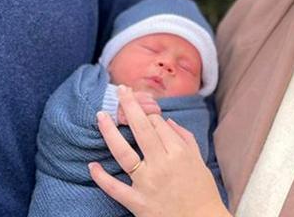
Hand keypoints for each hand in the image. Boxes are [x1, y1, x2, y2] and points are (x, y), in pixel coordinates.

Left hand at [89, 85, 228, 216]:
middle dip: (129, 106)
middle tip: (120, 90)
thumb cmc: (202, 192)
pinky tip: (91, 165)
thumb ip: (185, 138)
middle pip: (141, 128)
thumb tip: (167, 120)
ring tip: (100, 116)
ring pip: (124, 153)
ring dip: (110, 132)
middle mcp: (162, 164)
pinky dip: (101, 178)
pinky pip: (115, 189)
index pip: (157, 123)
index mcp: (179, 152)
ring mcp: (148, 183)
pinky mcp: (138, 203)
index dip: (148, 114)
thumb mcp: (199, 161)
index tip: (144, 111)